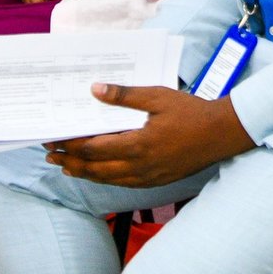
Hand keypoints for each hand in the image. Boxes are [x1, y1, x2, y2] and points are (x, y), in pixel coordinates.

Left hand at [44, 85, 253, 187]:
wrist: (221, 134)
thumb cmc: (190, 112)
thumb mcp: (157, 97)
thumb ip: (124, 95)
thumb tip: (95, 89)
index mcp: (137, 144)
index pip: (93, 148)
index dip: (70, 145)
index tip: (53, 139)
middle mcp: (138, 166)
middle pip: (94, 169)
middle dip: (70, 162)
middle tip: (51, 156)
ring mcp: (147, 177)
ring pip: (107, 179)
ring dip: (84, 173)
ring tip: (68, 168)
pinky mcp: (155, 181)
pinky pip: (122, 183)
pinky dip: (104, 179)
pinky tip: (99, 173)